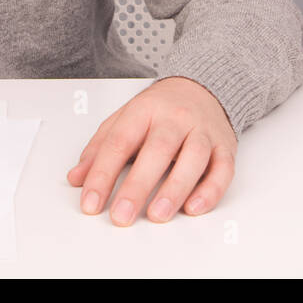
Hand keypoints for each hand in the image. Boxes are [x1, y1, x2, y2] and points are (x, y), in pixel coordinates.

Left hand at [66, 75, 237, 224]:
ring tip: (158, 215)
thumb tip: (77, 178)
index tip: (90, 203)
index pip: (120, 142)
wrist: (202, 87)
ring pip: (193, 158)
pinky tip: (194, 208)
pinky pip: (223, 169)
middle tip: (121, 216)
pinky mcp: (225, 146)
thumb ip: (99, 148)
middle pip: (157, 150)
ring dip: (175, 189)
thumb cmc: (159, 109)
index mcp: (144, 110)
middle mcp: (175, 118)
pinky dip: (211, 190)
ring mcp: (202, 131)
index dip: (102, 174)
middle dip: (138, 186)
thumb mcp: (124, 119)